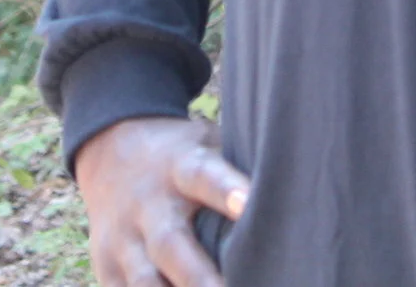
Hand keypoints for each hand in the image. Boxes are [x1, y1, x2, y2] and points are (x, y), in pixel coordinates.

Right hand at [75, 114, 251, 286]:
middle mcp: (147, 204)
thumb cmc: (183, 156)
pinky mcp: (107, 268)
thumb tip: (307, 183)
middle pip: (171, 244)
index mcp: (179, 165)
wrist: (109, 153)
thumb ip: (242, 163)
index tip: (248, 206)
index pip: (204, 176)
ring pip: (144, 282)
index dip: (226, 191)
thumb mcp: (207, 143)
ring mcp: (123, 240)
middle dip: (199, 277)